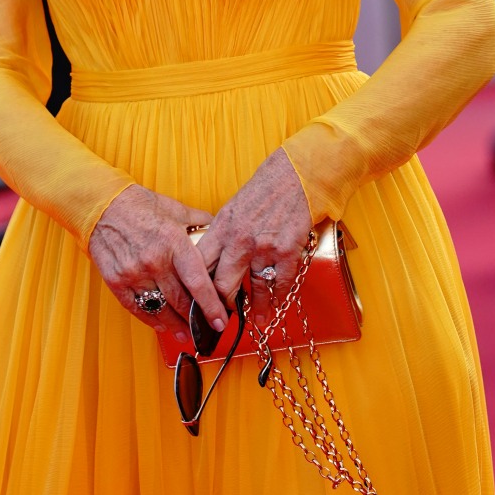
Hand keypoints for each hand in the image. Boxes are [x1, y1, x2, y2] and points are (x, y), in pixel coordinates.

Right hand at [88, 184, 225, 342]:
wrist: (102, 205)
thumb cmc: (139, 205)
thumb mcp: (174, 208)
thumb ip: (199, 221)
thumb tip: (218, 228)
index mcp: (173, 242)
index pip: (198, 282)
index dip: (211, 306)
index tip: (221, 320)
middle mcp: (154, 261)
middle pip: (181, 300)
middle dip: (196, 319)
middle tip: (207, 329)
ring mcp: (134, 273)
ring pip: (161, 308)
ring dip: (176, 324)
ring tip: (186, 334)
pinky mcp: (116, 281)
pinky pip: (137, 308)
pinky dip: (151, 319)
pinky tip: (161, 324)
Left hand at [194, 148, 311, 330]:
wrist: (298, 173)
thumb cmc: (267, 186)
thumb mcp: (235, 207)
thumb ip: (224, 232)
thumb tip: (215, 256)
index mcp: (222, 227)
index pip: (200, 264)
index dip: (196, 287)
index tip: (196, 301)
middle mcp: (239, 240)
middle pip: (221, 284)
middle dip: (221, 305)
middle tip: (222, 317)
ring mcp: (263, 247)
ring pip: (252, 289)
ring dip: (254, 309)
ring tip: (255, 321)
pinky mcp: (287, 251)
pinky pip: (281, 283)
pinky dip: (279, 299)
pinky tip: (277, 307)